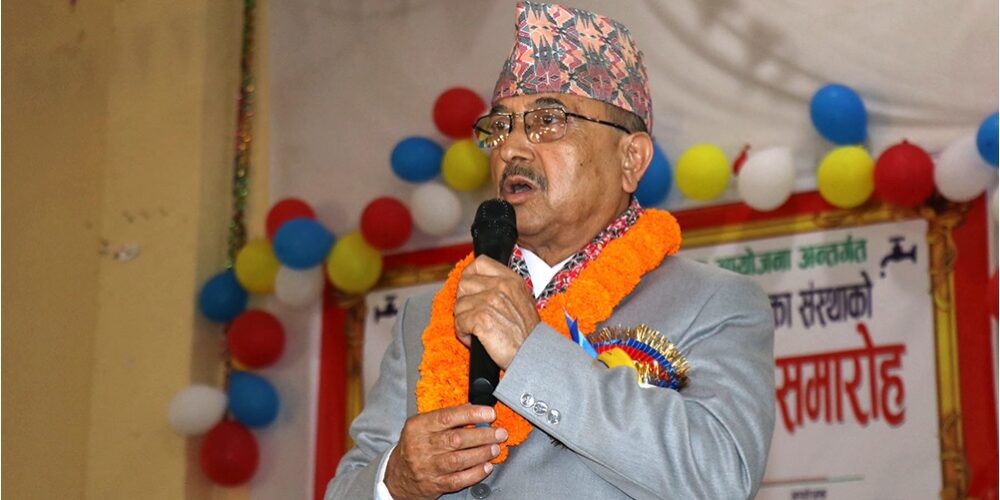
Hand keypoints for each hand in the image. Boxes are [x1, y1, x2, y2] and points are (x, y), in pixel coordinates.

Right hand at [385, 405, 507, 498]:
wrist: (398, 475)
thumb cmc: (414, 446)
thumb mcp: (422, 426)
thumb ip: (446, 417)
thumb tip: (474, 409)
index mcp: (418, 427)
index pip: (447, 417)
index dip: (472, 414)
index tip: (489, 413)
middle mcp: (421, 446)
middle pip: (456, 439)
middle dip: (483, 435)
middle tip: (499, 433)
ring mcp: (427, 467)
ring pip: (459, 460)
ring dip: (482, 453)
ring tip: (495, 448)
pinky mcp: (434, 484)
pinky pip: (458, 479)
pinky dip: (475, 473)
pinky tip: (486, 466)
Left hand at [454, 255, 539, 369]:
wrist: (533, 354)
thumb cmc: (527, 334)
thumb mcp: (522, 300)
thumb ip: (502, 288)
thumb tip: (479, 284)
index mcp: (511, 280)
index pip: (480, 263)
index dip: (469, 275)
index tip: (469, 289)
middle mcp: (500, 286)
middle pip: (464, 283)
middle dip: (464, 301)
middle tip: (473, 315)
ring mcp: (490, 301)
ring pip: (459, 305)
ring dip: (464, 320)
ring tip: (477, 330)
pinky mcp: (481, 318)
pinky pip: (459, 322)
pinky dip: (463, 333)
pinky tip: (475, 338)